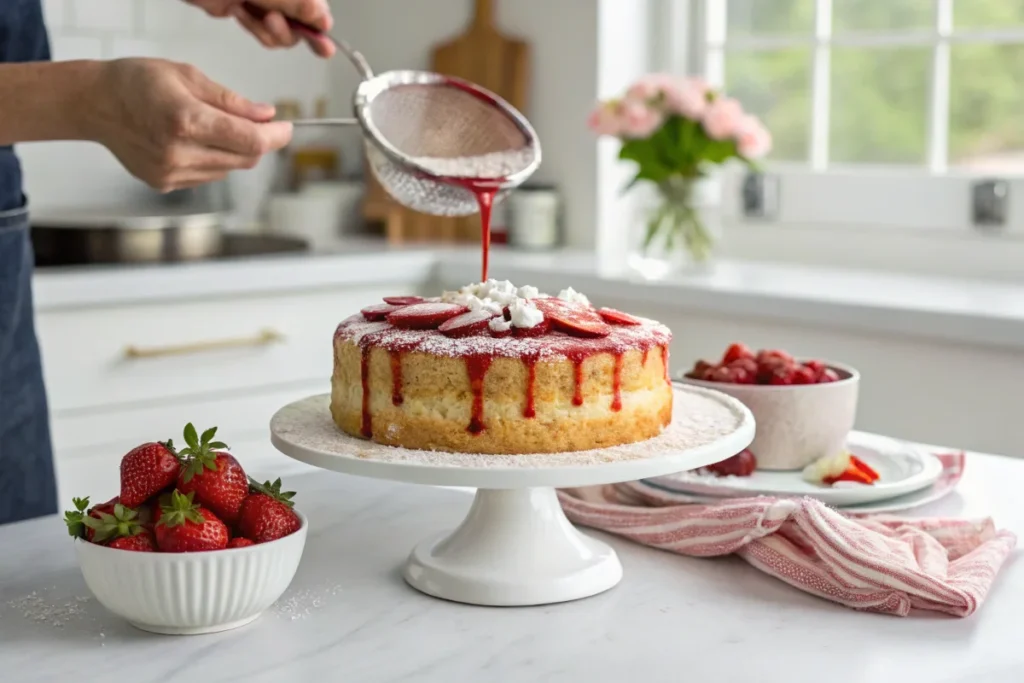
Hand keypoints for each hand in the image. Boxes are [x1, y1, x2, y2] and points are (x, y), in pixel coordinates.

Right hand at [88, 59, 292, 191]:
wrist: (95, 104)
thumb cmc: (138, 81)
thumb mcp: (188, 76)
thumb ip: (231, 101)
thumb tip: (266, 115)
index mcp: (185, 120)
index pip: (249, 140)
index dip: (276, 137)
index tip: (286, 128)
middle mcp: (178, 152)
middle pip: (244, 159)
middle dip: (258, 142)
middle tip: (260, 124)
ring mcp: (170, 172)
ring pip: (229, 170)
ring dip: (234, 151)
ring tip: (212, 126)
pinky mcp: (165, 183)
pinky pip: (208, 175)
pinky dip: (213, 160)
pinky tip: (192, 141)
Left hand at [186, 0, 335, 56]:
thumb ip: (298, 5)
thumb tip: (324, 20)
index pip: (318, 10)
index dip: (319, 27)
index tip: (323, 46)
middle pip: (303, 26)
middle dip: (285, 29)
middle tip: (270, 19)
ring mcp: (269, 4)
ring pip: (283, 34)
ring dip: (265, 29)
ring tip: (247, 10)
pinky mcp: (253, 13)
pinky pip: (264, 33)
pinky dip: (253, 27)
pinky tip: (239, 11)